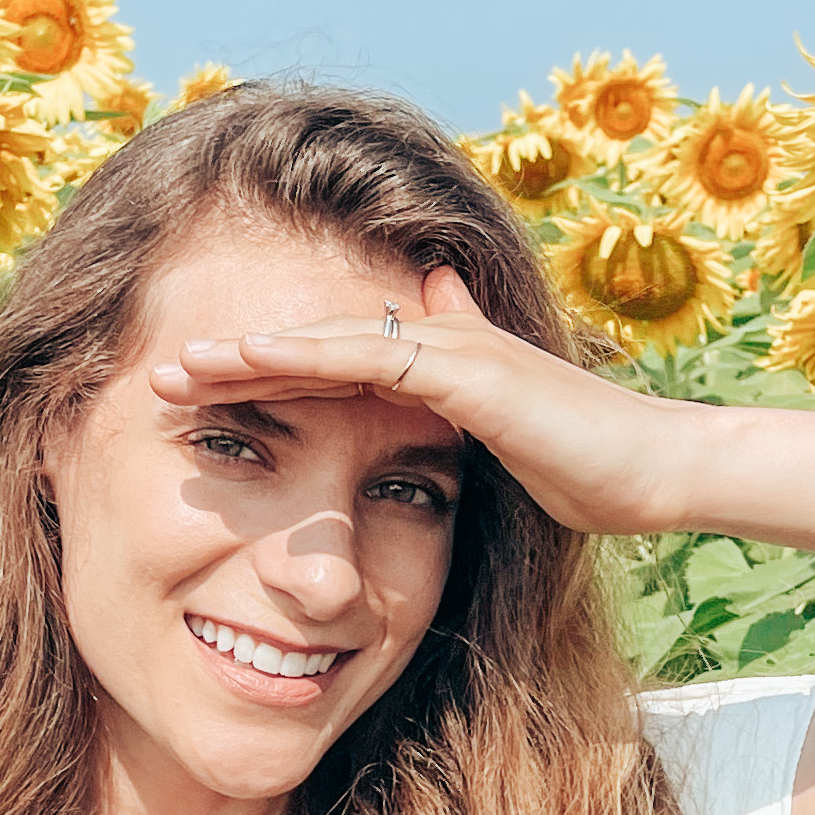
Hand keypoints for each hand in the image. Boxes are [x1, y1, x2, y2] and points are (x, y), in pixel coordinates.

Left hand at [148, 266, 700, 536]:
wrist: (656, 473)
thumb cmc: (589, 469)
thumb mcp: (503, 447)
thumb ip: (459, 419)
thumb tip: (428, 408)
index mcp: (437, 367)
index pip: (331, 368)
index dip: (262, 378)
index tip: (196, 402)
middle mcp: (437, 342)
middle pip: (313, 347)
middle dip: (234, 361)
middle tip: (158, 374)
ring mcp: (452, 349)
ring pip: (326, 340)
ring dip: (248, 351)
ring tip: (178, 365)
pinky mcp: (467, 370)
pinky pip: (369, 356)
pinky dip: (305, 354)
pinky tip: (251, 358)